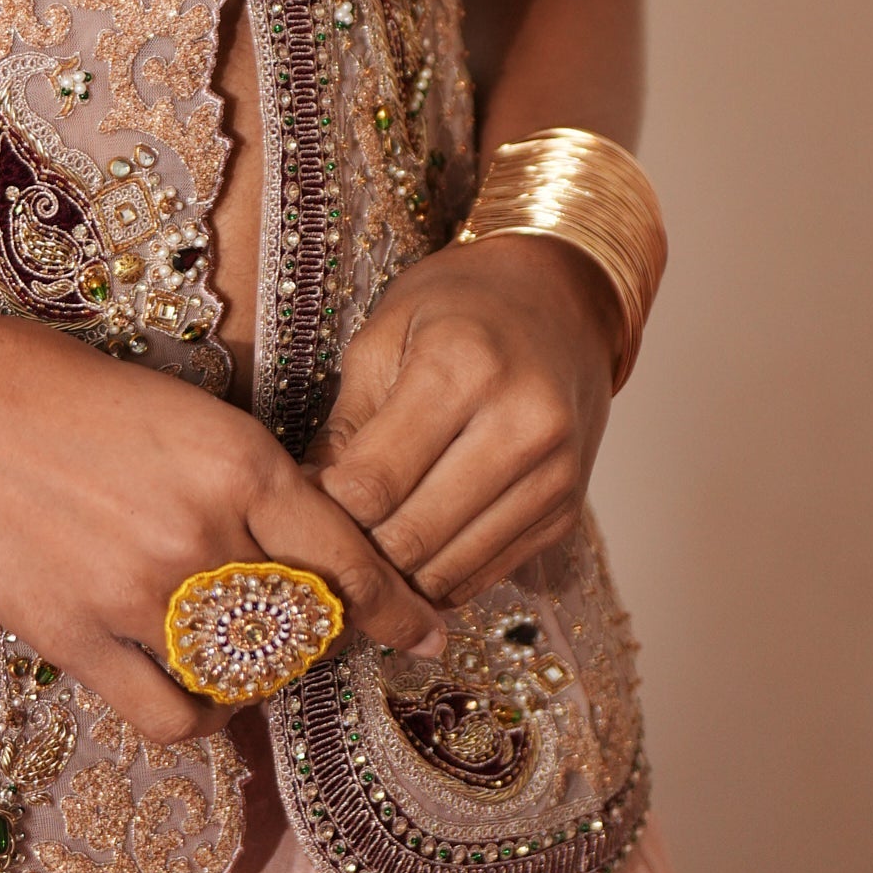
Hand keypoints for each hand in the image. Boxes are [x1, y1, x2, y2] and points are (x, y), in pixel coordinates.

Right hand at [0, 306, 446, 745]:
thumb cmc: (57, 387)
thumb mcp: (182, 404)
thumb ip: (247, 476)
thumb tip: (306, 541)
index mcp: (239, 461)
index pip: (351, 559)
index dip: (396, 606)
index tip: (427, 631)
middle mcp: (203, 534)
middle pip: (305, 625)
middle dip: (320, 636)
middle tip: (309, 629)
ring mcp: (141, 597)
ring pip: (245, 675)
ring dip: (257, 671)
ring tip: (240, 647)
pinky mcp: (82, 642)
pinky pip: (174, 716)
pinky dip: (201, 715)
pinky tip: (195, 691)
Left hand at [308, 234, 616, 604]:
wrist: (559, 298)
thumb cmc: (458, 307)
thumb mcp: (384, 336)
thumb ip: (345, 423)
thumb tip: (304, 500)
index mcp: (462, 365)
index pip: (373, 483)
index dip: (327, 505)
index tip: (310, 495)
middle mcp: (521, 423)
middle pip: (411, 537)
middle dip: (360, 547)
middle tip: (334, 530)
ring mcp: (555, 472)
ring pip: (450, 570)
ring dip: (400, 571)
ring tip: (373, 538)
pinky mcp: (568, 509)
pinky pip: (488, 573)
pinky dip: (444, 574)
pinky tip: (420, 546)